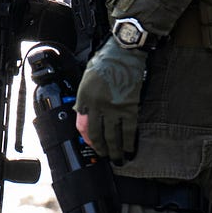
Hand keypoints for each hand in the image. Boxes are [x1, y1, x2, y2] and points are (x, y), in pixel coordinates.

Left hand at [75, 40, 149, 164]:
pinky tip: (130, 150)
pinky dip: (130, 143)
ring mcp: (113, 109)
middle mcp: (97, 106)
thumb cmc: (104, 63)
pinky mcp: (129, 108)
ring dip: (116, 151)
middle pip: (97, 135)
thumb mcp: (86, 79)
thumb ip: (84, 97)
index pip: (81, 125)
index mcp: (84, 98)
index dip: (87, 138)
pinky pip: (129, 131)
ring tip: (118, 159)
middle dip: (101, 149)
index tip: (91, 144)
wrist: (123, 54)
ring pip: (113, 137)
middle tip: (106, 156)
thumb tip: (83, 115)